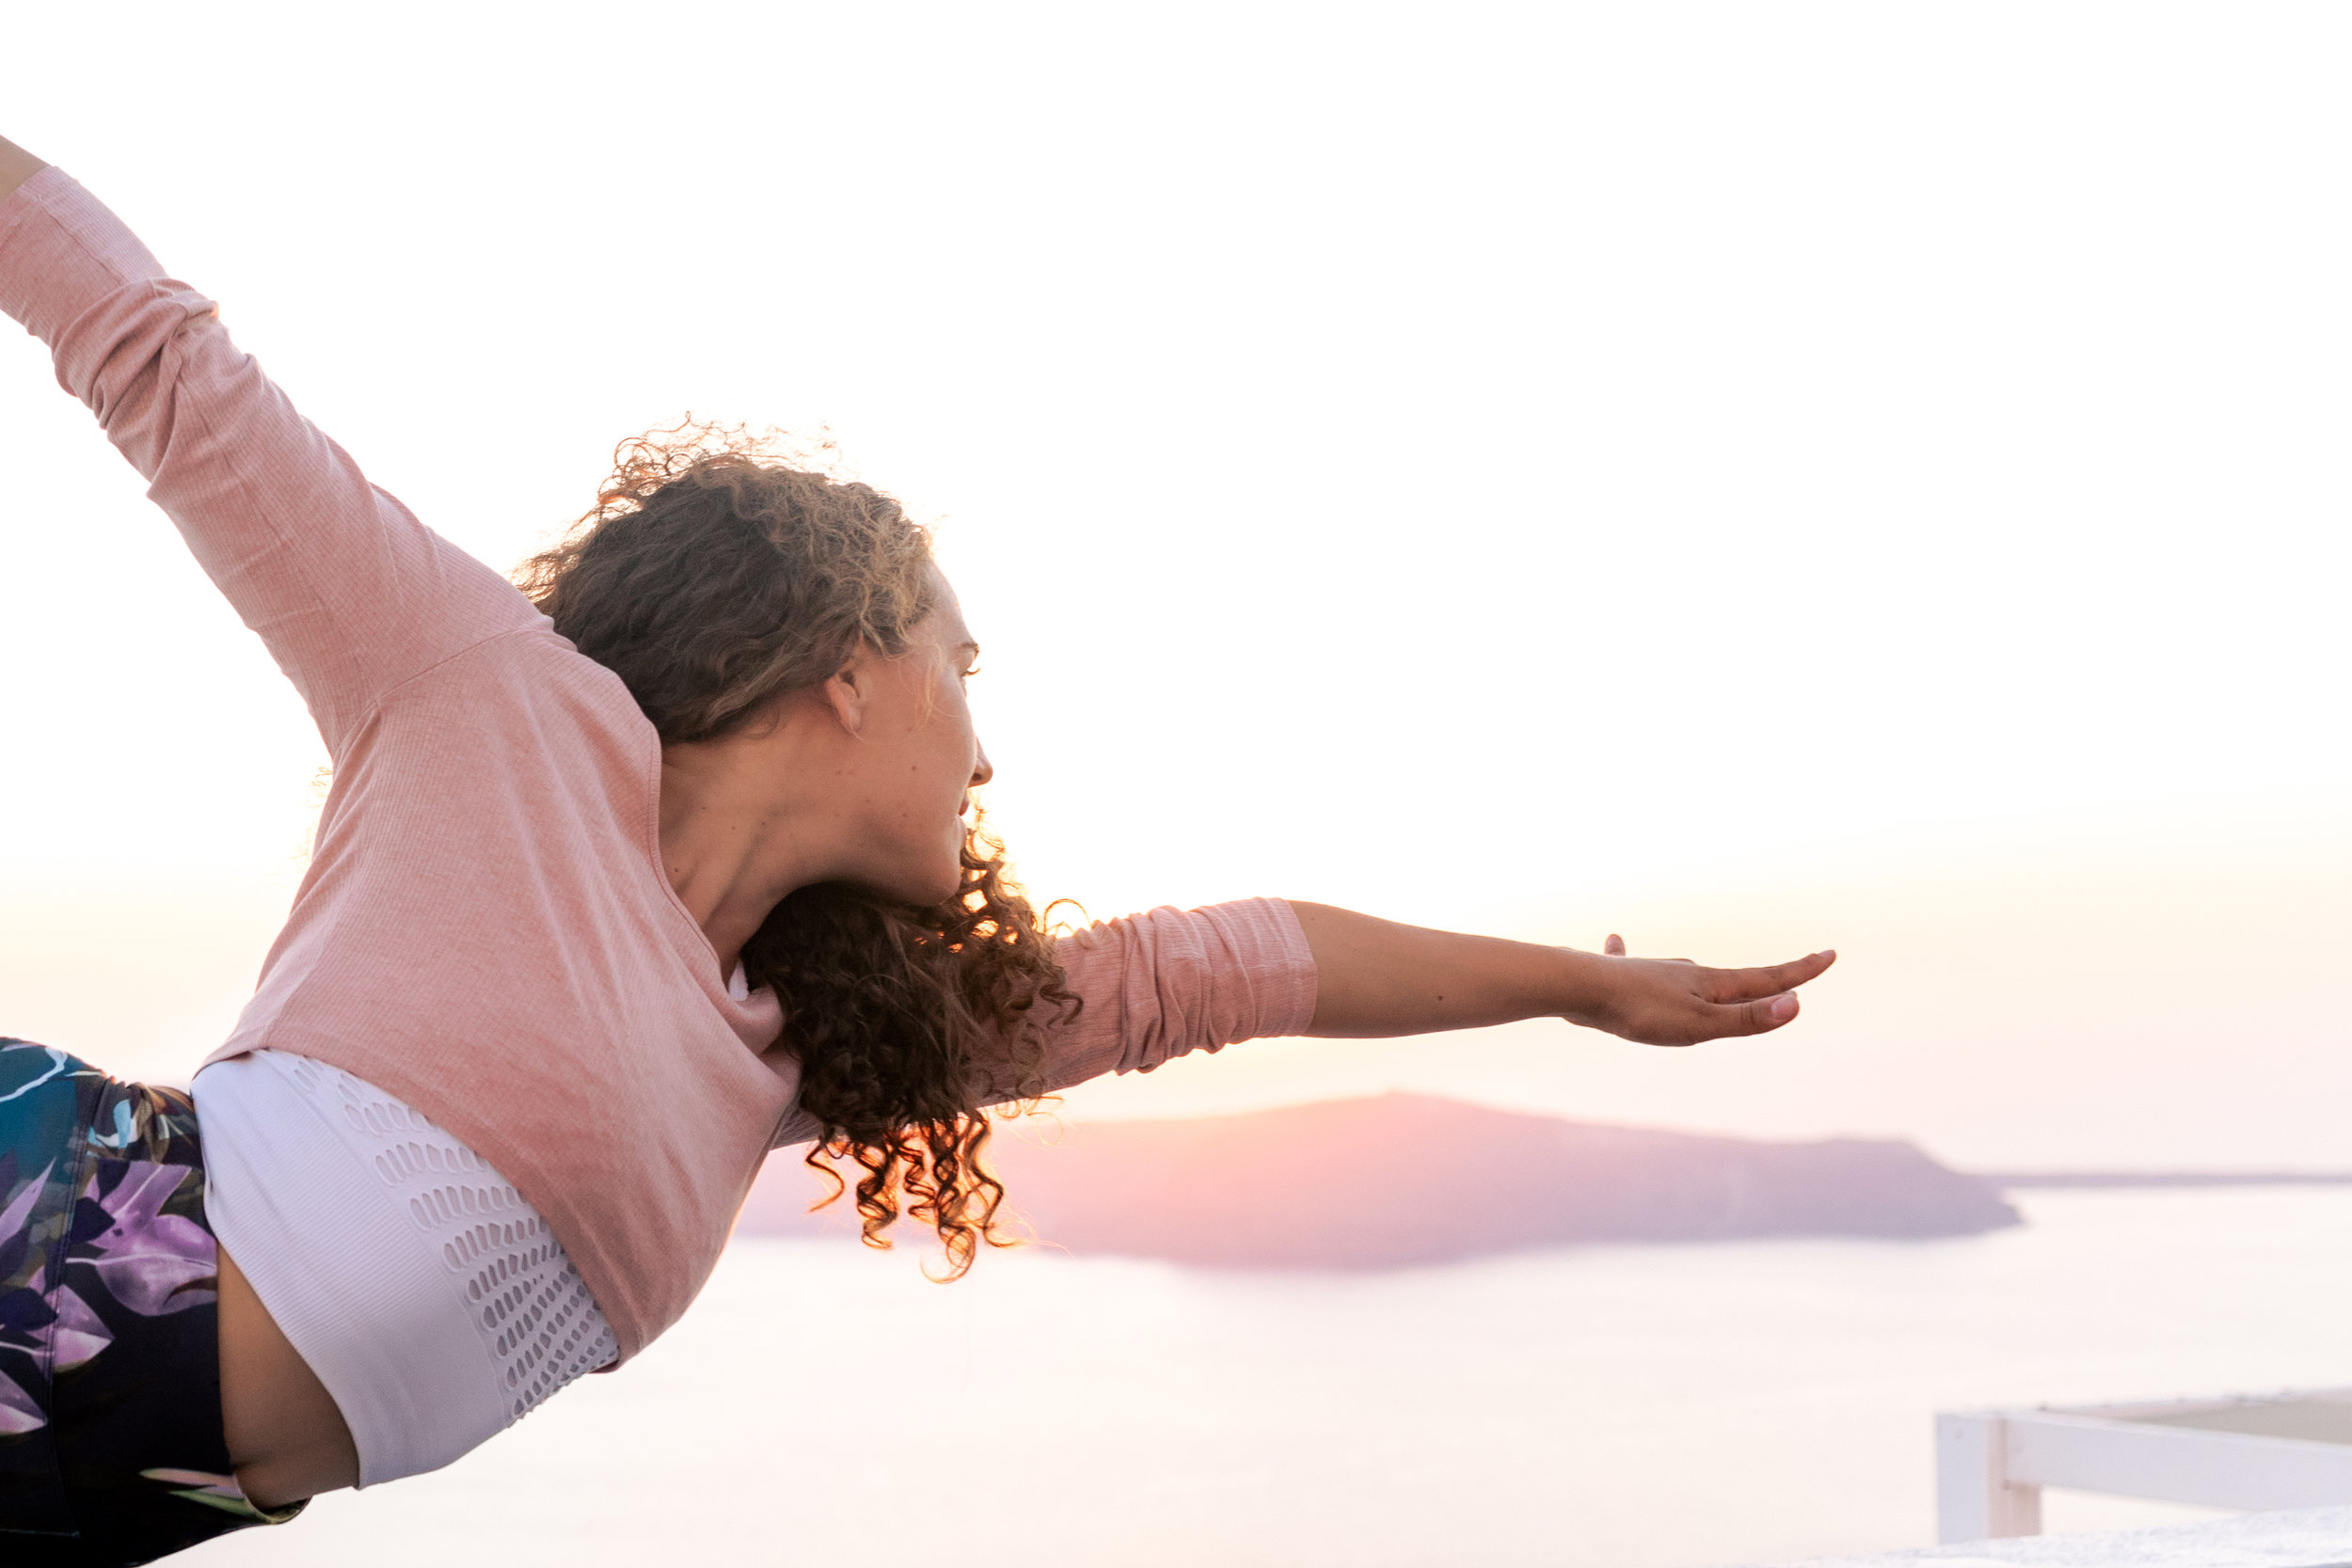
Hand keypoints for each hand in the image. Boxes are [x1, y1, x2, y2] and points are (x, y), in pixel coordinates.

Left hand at [1564, 935, 1835, 1046]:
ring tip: (1712, 976)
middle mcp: (1687, 973)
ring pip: (1688, 975)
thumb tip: (1797, 1004)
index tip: (1830, 954)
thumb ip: (1746, 1019)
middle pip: (1733, 981)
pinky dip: (1629, 953)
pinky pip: (1630, 961)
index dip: (1801, 972)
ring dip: (1706, 978)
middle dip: (1761, 983)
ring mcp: (1654, 972)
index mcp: (1711, 984)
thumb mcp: (1699, 1025)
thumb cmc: (1640, 1011)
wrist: (1579, 986)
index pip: (1767, 978)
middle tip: (1787, 979)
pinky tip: (1615, 938)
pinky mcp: (1622, 976)